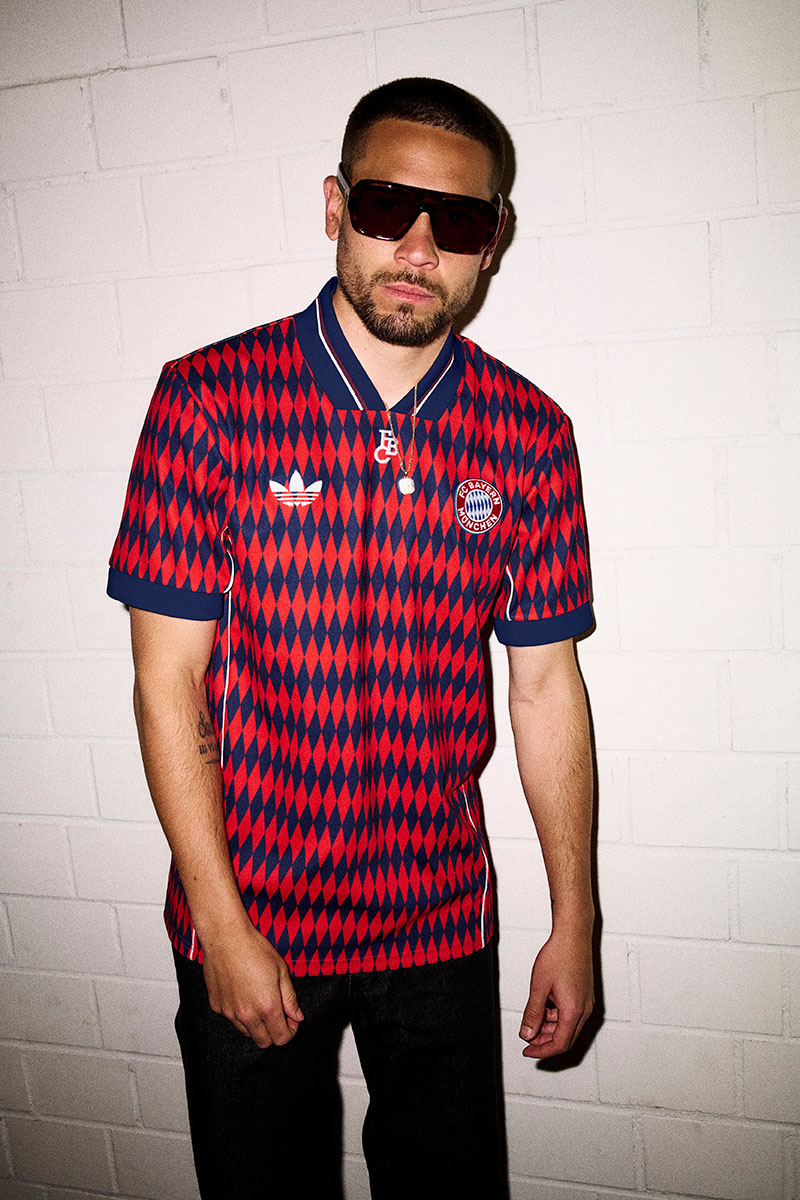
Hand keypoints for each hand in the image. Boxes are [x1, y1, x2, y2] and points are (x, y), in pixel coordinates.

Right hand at [201, 922, 303, 1048]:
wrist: (226, 938)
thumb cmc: (255, 949)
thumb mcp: (282, 971)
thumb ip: (290, 999)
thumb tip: (297, 1016)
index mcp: (267, 1007)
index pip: (281, 1039)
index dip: (290, 1032)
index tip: (291, 1020)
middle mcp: (247, 1015)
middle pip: (263, 1042)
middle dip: (274, 1033)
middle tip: (277, 1014)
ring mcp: (229, 1012)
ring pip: (246, 1032)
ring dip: (256, 1024)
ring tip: (259, 1001)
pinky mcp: (217, 1006)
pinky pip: (231, 1018)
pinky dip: (239, 1013)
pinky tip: (242, 993)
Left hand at [518, 929, 593, 1058]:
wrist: (573, 935)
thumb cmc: (559, 955)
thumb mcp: (539, 986)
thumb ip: (533, 1013)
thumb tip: (527, 1034)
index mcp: (573, 1011)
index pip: (559, 1044)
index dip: (541, 1052)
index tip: (528, 1052)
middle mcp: (584, 1009)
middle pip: (566, 1038)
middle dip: (545, 1042)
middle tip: (527, 1039)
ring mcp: (586, 1002)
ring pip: (568, 1027)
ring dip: (550, 1028)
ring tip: (532, 1021)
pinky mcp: (584, 994)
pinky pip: (571, 1014)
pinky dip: (557, 1017)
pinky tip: (544, 1008)